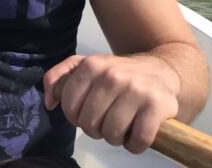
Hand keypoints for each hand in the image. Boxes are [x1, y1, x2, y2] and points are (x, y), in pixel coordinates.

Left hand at [43, 53, 179, 154]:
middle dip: (96, 129)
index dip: (76, 117)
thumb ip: (59, 77)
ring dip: (116, 138)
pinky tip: (137, 134)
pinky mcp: (156, 107)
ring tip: (122, 125)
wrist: (162, 70)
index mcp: (92, 65)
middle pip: (89, 124)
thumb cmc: (119, 73)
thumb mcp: (86, 65)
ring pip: (112, 135)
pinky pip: (137, 141)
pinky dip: (135, 145)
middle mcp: (112, 76)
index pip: (69, 106)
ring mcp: (136, 91)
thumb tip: (49, 103)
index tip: (88, 114)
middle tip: (107, 120)